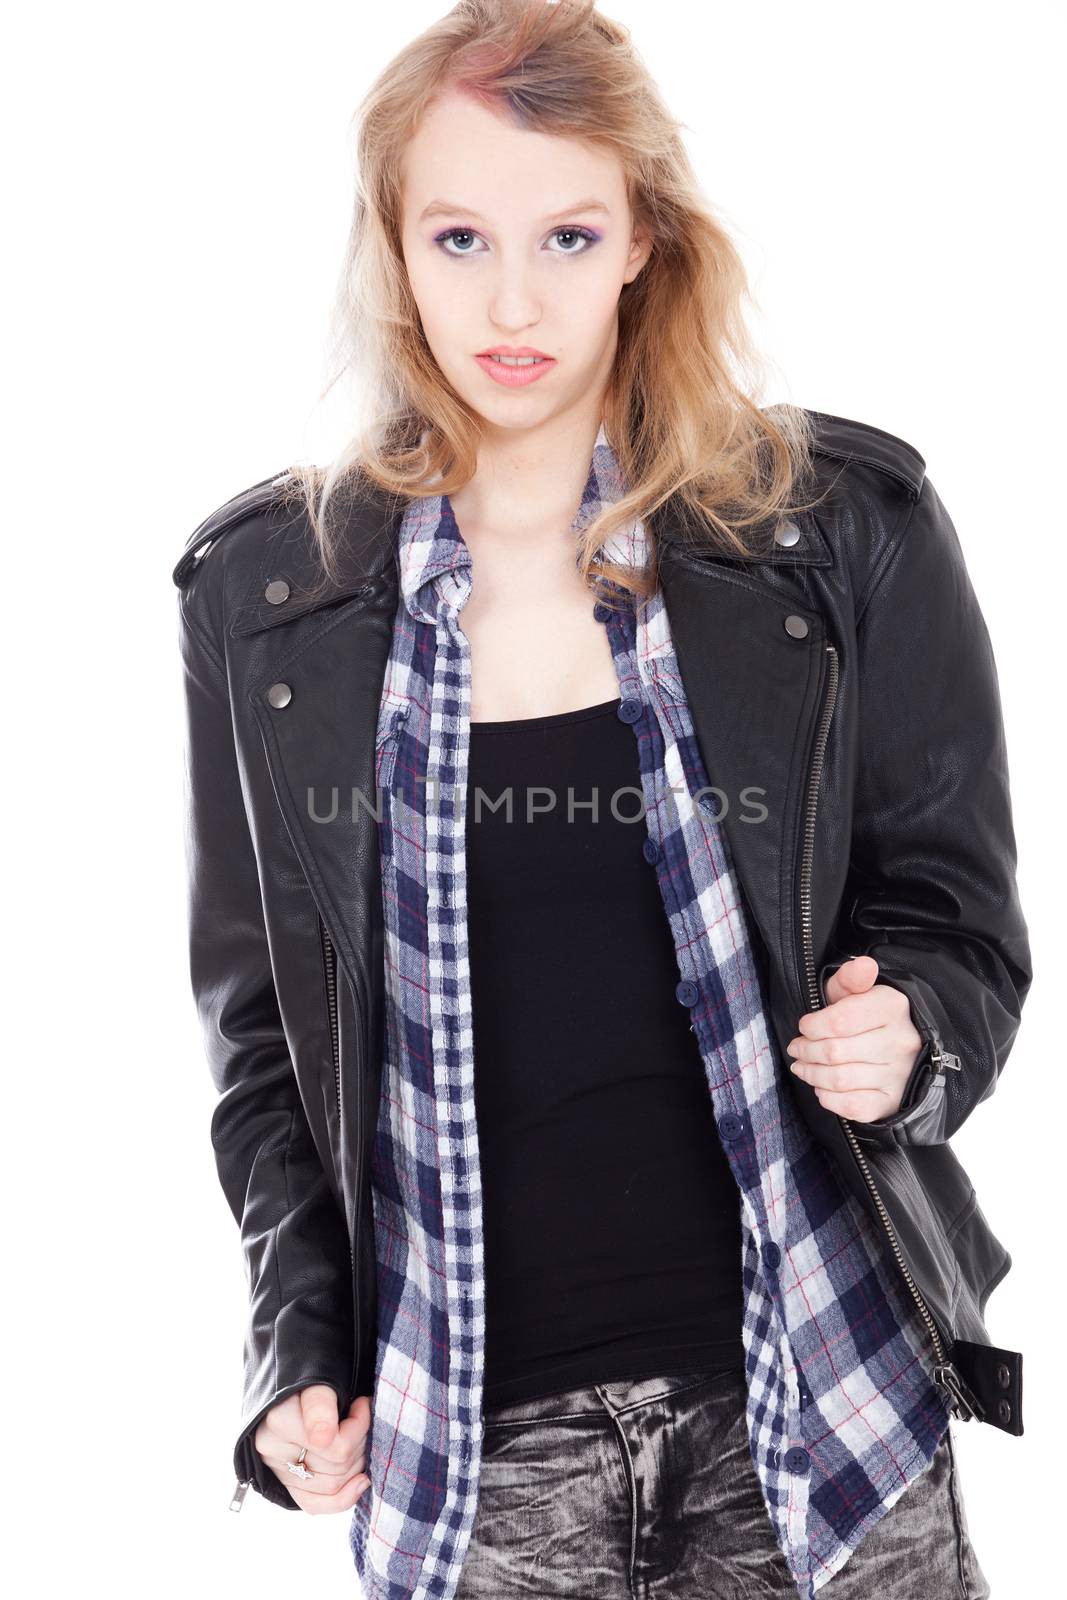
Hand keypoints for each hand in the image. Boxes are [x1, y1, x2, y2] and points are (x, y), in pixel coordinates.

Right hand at [254, 1384, 372, 1512]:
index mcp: (279, 1420)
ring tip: (356, 1436)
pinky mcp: (287, 1486)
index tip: (362, 1403)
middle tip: (361, 1418)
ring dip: (357, 1462)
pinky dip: (344, 1497)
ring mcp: (279, 1472)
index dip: (359, 1423)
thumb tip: (323, 1437)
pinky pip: (316, 1505)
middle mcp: (274, 1450)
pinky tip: (361, 1482)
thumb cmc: (309, 1382)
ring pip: (334, 1484)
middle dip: (360, 1441)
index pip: (334, 1443)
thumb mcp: (316, 1381)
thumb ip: (320, 1403)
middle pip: (338, 1463)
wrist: (290, 1390)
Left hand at [786, 956, 922, 1122]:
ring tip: (803, 1066)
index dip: (812, 1026)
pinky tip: (822, 1087)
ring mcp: (899, 1074)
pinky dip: (829, 1098)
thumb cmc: (866, 1016)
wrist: (898, 1046)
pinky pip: (852, 1106)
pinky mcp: (893, 1101)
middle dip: (805, 1051)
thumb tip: (864, 966)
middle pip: (834, 1052)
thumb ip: (850, 979)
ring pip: (839, 1079)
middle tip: (797, 1048)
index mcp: (892, 1007)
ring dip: (811, 1074)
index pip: (839, 1021)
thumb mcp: (854, 992)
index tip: (805, 1027)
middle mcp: (901, 1041)